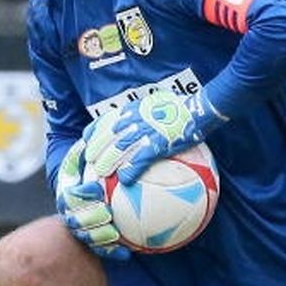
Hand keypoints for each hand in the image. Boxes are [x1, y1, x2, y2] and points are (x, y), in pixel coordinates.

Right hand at [54, 138, 128, 259]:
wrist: (86, 181)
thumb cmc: (91, 162)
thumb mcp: (89, 151)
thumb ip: (91, 147)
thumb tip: (94, 137)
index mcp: (67, 191)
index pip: (70, 194)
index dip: (81, 193)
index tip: (97, 188)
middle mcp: (69, 211)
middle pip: (74, 219)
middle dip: (90, 218)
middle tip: (107, 213)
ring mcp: (79, 226)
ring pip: (85, 236)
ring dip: (99, 237)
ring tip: (115, 235)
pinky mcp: (91, 238)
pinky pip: (99, 249)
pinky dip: (111, 252)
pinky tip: (127, 254)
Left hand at [85, 89, 225, 184]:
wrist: (200, 109)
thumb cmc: (182, 108)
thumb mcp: (158, 105)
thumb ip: (146, 113)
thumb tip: (141, 123)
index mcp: (133, 109)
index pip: (105, 119)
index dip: (93, 131)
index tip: (85, 141)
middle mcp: (135, 119)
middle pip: (107, 136)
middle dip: (95, 149)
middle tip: (89, 163)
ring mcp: (146, 132)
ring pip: (118, 149)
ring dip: (107, 162)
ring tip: (100, 174)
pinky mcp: (158, 144)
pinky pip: (139, 160)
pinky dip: (130, 170)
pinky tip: (124, 180)